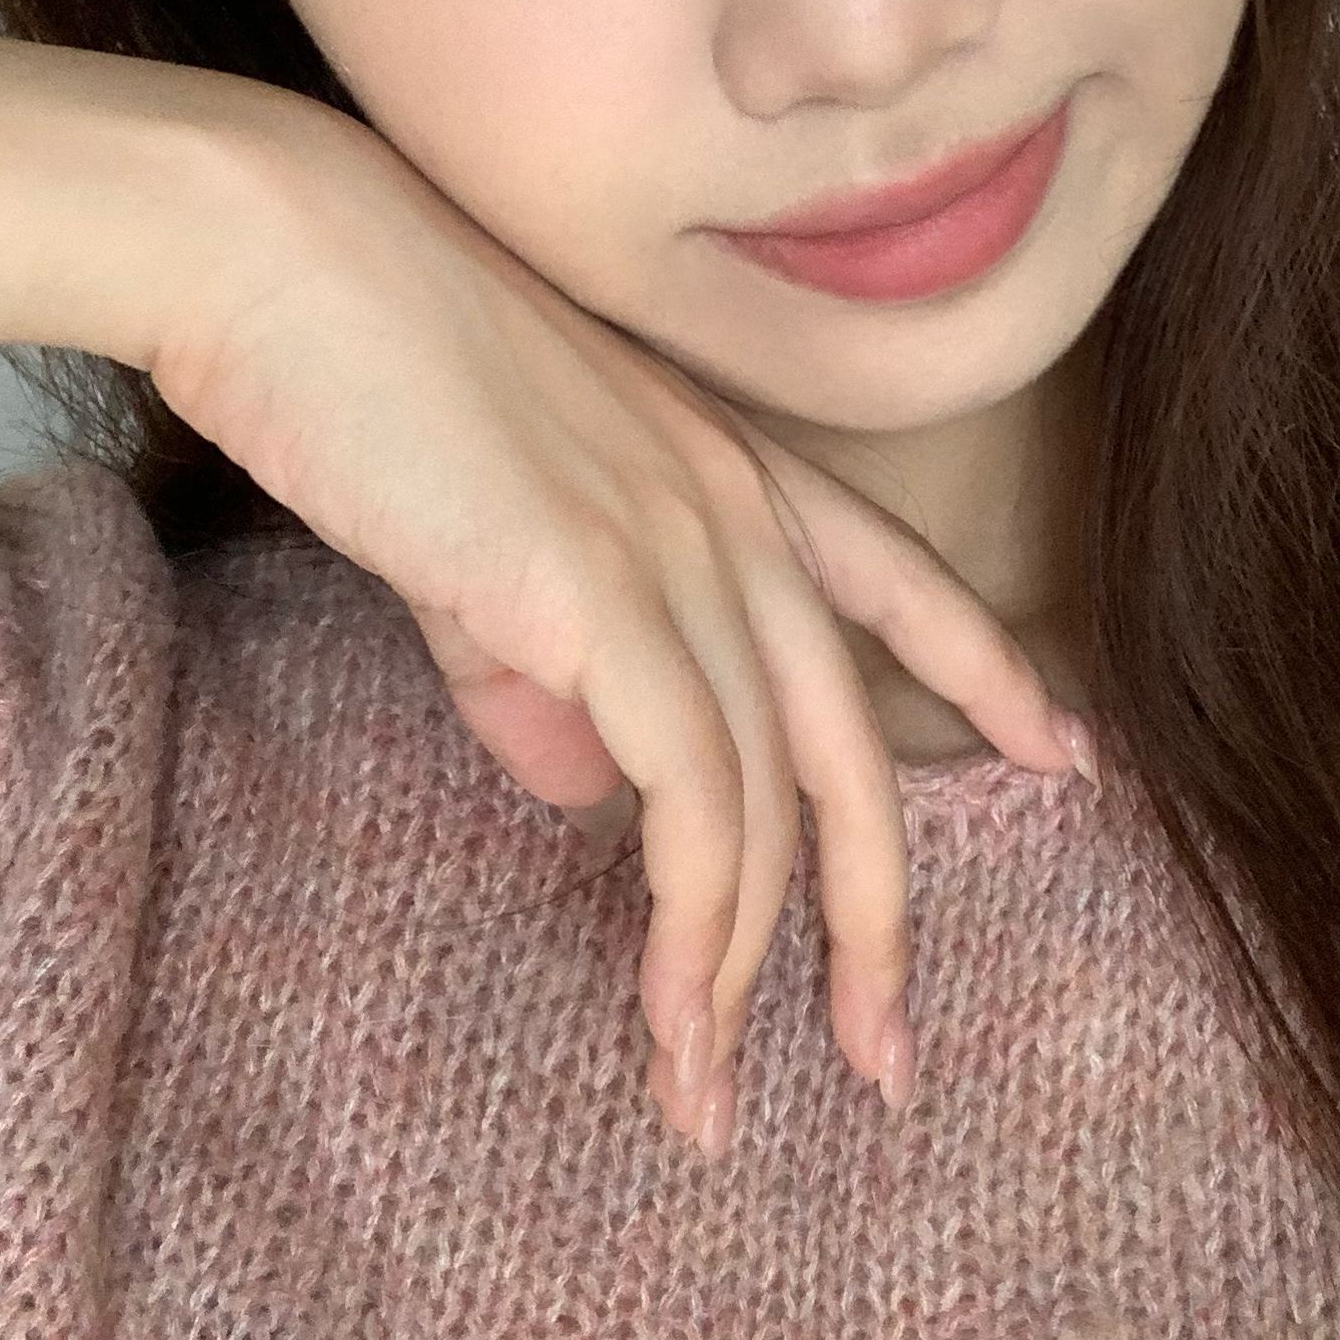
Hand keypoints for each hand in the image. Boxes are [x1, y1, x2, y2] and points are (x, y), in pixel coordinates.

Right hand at [147, 102, 1085, 1148]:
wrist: (275, 250)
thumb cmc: (356, 365)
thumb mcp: (478, 529)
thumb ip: (538, 661)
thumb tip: (578, 792)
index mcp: (725, 466)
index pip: (901, 578)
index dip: (988, 667)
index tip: (1065, 751)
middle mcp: (734, 508)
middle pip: (855, 743)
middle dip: (877, 916)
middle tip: (884, 1055)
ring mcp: (679, 548)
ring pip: (769, 799)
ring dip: (742, 967)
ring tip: (709, 1089)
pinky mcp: (598, 598)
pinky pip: (693, 799)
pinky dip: (693, 923)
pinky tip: (671, 1006)